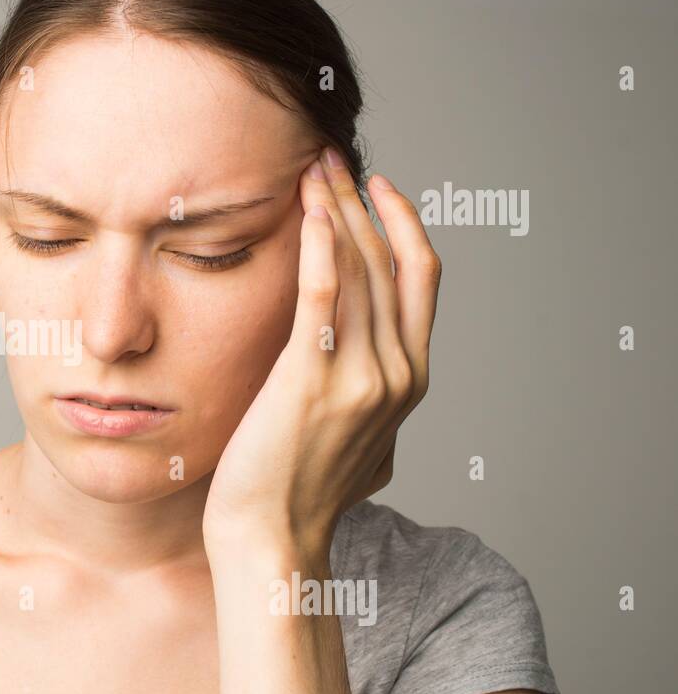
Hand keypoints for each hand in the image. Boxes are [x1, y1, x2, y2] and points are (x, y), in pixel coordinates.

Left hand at [203, 147, 440, 558]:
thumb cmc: (299, 490)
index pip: (419, 277)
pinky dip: (322, 247)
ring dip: (336, 208)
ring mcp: (360, 377)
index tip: (374, 184)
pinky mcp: (312, 382)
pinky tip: (310, 209)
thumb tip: (366, 378)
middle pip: (390, 260)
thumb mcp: (358, 439)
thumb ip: (370, 398)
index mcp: (409, 378)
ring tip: (312, 167)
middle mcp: (397, 372)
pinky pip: (325, 297)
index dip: (402, 222)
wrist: (273, 538)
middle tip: (331, 155)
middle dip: (362, 199)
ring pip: (361, 269)